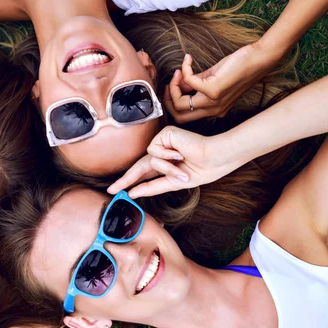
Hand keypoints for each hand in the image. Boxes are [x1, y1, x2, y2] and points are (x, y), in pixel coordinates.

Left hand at [108, 126, 236, 197]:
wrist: (215, 158)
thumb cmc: (202, 170)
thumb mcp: (174, 182)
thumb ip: (153, 186)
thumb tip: (132, 193)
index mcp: (167, 165)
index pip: (145, 175)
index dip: (132, 183)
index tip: (119, 192)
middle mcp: (163, 154)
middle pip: (139, 167)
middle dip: (126, 179)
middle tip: (112, 190)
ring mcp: (163, 143)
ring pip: (149, 161)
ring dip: (165, 168)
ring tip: (182, 166)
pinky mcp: (164, 134)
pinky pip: (154, 150)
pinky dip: (166, 156)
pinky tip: (179, 153)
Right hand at [165, 42, 279, 122]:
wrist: (258, 59)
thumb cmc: (238, 67)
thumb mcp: (212, 78)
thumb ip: (194, 84)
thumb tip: (179, 83)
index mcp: (214, 109)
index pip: (184, 116)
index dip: (173, 102)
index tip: (173, 85)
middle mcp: (213, 110)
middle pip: (178, 116)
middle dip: (168, 100)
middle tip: (170, 83)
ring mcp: (213, 102)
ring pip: (180, 104)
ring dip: (174, 86)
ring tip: (178, 72)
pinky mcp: (214, 89)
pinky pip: (189, 81)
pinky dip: (185, 69)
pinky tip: (188, 59)